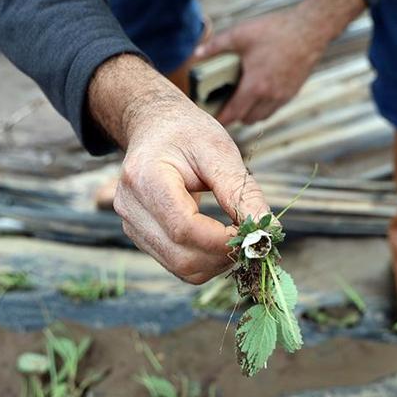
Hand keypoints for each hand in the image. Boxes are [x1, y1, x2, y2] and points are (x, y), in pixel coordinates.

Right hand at [88, 55, 269, 283]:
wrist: (154, 128)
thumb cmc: (186, 133)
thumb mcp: (218, 150)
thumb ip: (240, 190)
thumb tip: (266, 229)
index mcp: (145, 178)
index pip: (184, 228)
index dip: (223, 240)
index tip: (255, 234)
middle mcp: (130, 207)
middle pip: (181, 257)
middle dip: (224, 256)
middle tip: (252, 239)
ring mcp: (132, 226)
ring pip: (181, 268)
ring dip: (217, 262)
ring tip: (237, 237)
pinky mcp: (140, 237)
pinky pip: (177, 265)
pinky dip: (206, 261)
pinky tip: (220, 239)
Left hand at [194, 8, 324, 125]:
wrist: (310, 29)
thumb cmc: (276, 30)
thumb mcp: (241, 34)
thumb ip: (216, 46)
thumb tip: (196, 54)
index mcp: (255, 85)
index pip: (234, 112)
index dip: (222, 119)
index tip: (212, 120)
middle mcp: (270, 96)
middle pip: (247, 119)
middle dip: (234, 116)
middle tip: (224, 106)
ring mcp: (283, 96)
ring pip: (262, 117)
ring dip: (250, 114)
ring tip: (241, 102)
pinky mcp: (292, 92)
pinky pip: (274, 109)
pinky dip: (263, 108)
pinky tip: (258, 94)